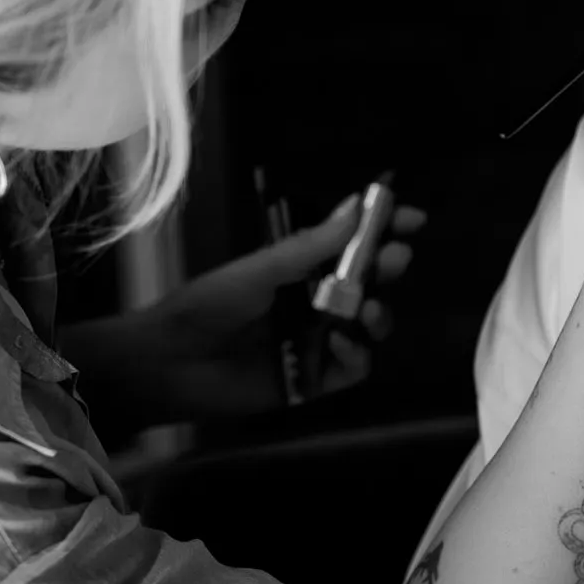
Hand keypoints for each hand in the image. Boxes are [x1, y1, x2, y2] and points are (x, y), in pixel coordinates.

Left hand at [145, 190, 427, 415]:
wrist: (171, 363)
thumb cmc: (210, 306)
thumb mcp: (262, 269)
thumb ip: (313, 244)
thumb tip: (359, 203)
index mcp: (305, 269)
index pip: (356, 244)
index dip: (386, 230)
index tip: (413, 218)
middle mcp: (319, 302)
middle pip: (373, 282)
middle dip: (390, 267)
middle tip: (395, 259)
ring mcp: (320, 341)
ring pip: (372, 325)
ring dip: (381, 313)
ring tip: (368, 309)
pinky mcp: (316, 380)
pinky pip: (355, 366)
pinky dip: (356, 354)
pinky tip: (339, 344)